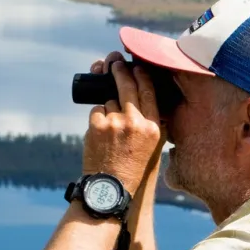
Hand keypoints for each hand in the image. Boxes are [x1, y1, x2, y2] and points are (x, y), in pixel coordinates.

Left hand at [82, 53, 163, 192]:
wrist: (110, 188)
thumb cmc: (131, 168)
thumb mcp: (152, 147)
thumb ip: (152, 123)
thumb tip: (143, 95)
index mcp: (153, 128)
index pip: (149, 92)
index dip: (142, 75)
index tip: (137, 65)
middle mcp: (136, 122)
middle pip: (127, 85)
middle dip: (120, 70)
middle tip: (114, 61)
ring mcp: (115, 122)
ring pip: (109, 100)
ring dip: (107, 106)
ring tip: (110, 128)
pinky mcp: (97, 126)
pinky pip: (96, 110)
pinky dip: (97, 117)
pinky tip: (100, 133)